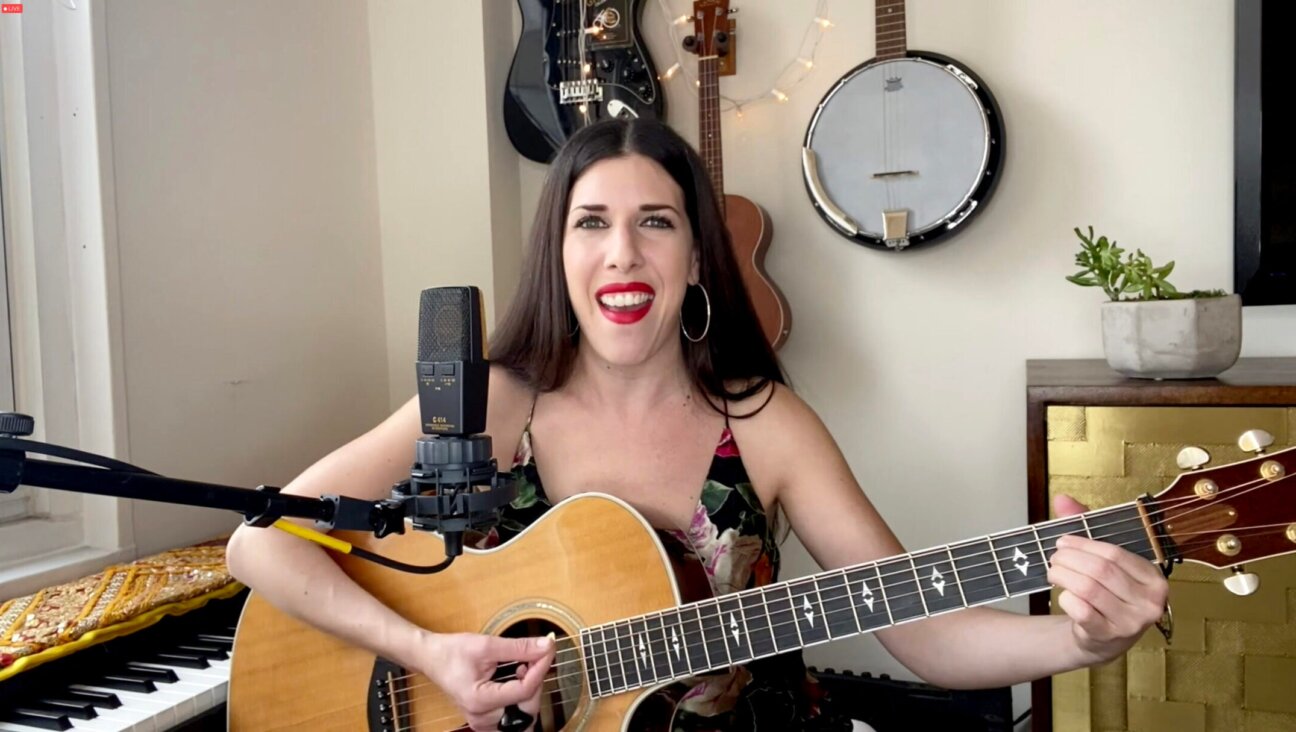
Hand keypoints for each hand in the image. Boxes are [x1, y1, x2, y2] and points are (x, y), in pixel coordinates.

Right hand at [421, 633, 554, 730]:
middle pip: (527, 708)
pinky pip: (514, 718)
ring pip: (524, 717)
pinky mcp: (486, 720)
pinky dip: (522, 700)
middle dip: (537, 680)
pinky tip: (518, 681)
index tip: (547, 649)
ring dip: (531, 693)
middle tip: (536, 657)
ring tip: (524, 670)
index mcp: (480, 700)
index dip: (540, 669)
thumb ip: (519, 647)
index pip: (524, 691)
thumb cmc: (453, 652)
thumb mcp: (487, 644)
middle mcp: (482, 717)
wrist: (432, 658)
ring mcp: (483, 722)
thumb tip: (546, 646)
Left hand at [1047, 495, 1169, 664]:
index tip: (1063, 542)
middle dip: (1069, 560)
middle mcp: (1150, 602)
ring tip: (1053, 572)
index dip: (1083, 545)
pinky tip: (1063, 595)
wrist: (1102, 638)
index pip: (1114, 554)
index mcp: (1154, 578)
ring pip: (1089, 589)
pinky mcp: (1110, 637)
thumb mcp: (1103, 559)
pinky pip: (1082, 611)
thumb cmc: (1106, 593)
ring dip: (1063, 576)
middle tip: (1054, 557)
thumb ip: (1086, 526)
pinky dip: (1066, 599)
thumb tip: (1062, 499)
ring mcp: (1132, 622)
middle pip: (1100, 570)